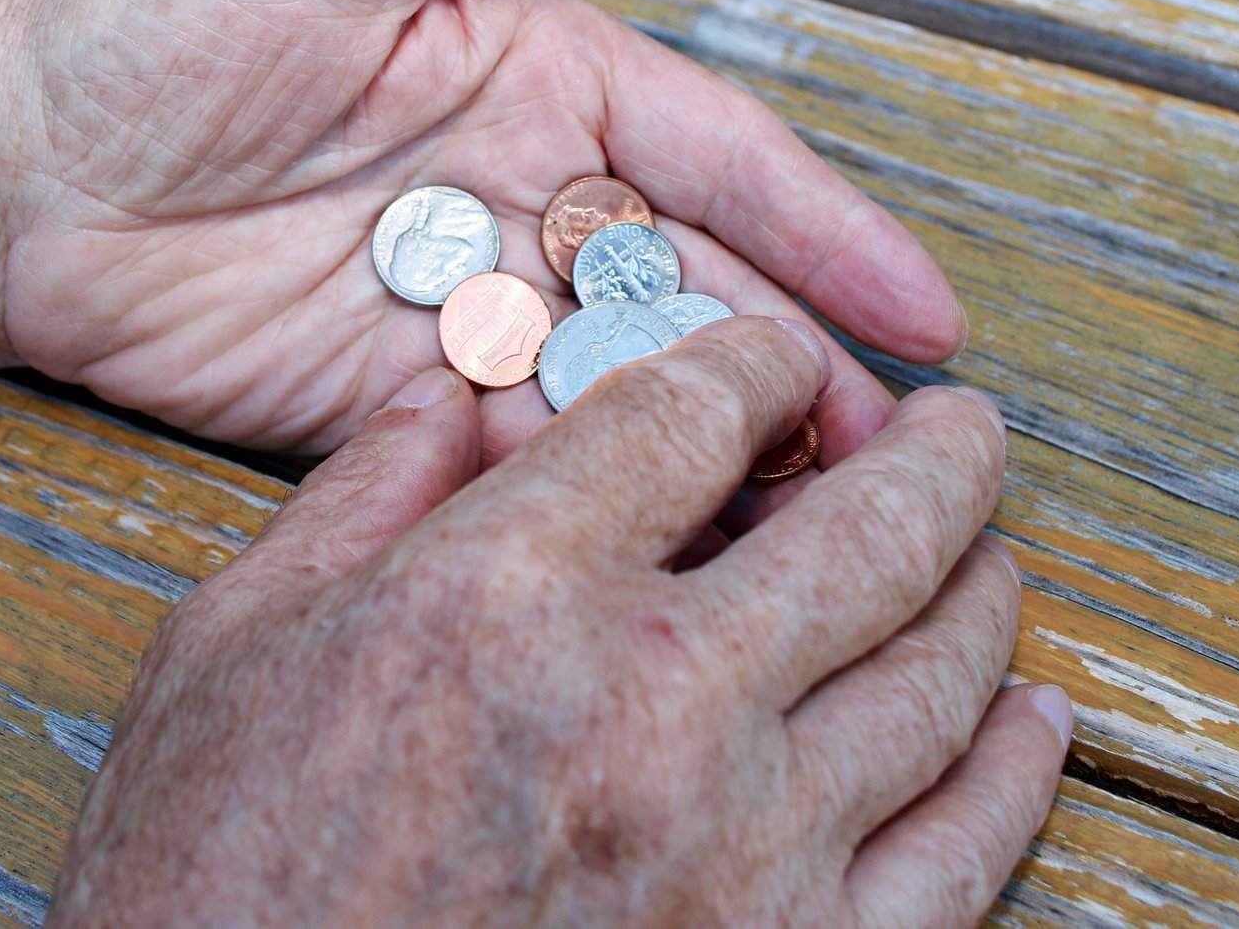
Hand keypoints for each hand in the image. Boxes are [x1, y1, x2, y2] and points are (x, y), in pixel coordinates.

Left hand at [2, 0, 963, 457]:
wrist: (17, 181)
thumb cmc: (166, 28)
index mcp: (541, 76)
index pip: (721, 159)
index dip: (831, 235)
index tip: (928, 315)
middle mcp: (523, 193)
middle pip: (694, 292)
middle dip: (793, 370)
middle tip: (890, 468)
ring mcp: (467, 306)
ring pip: (622, 387)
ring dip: (709, 452)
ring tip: (805, 533)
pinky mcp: (398, 403)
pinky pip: (516, 454)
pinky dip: (586, 498)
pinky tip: (652, 549)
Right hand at [49, 320, 1070, 926]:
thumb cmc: (211, 879)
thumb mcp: (231, 650)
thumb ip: (357, 498)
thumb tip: (451, 400)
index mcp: (501, 593)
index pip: (695, 411)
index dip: (764, 361)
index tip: (785, 366)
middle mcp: (648, 704)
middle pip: (869, 531)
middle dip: (937, 457)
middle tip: (963, 428)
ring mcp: (739, 851)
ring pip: (937, 681)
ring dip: (985, 596)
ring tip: (991, 557)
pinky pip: (958, 858)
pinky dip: (1011, 777)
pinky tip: (1028, 725)